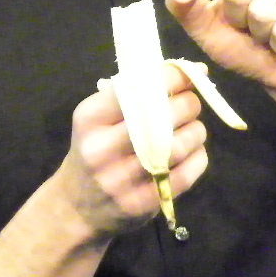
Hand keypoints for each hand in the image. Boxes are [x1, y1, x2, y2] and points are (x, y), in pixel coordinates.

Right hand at [54, 63, 207, 237]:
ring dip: (196, 131)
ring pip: (179, 145)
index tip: (190, 74)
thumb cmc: (94, 149)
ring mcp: (122, 180)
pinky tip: (191, 152)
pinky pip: (186, 174)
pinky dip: (197, 157)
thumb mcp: (98, 118)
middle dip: (189, 103)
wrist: (78, 206)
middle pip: (163, 117)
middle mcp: (102, 149)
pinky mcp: (143, 204)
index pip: (140, 88)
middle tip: (191, 103)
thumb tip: (190, 70)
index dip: (173, 78)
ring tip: (192, 128)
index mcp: (91, 118)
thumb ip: (134, 94)